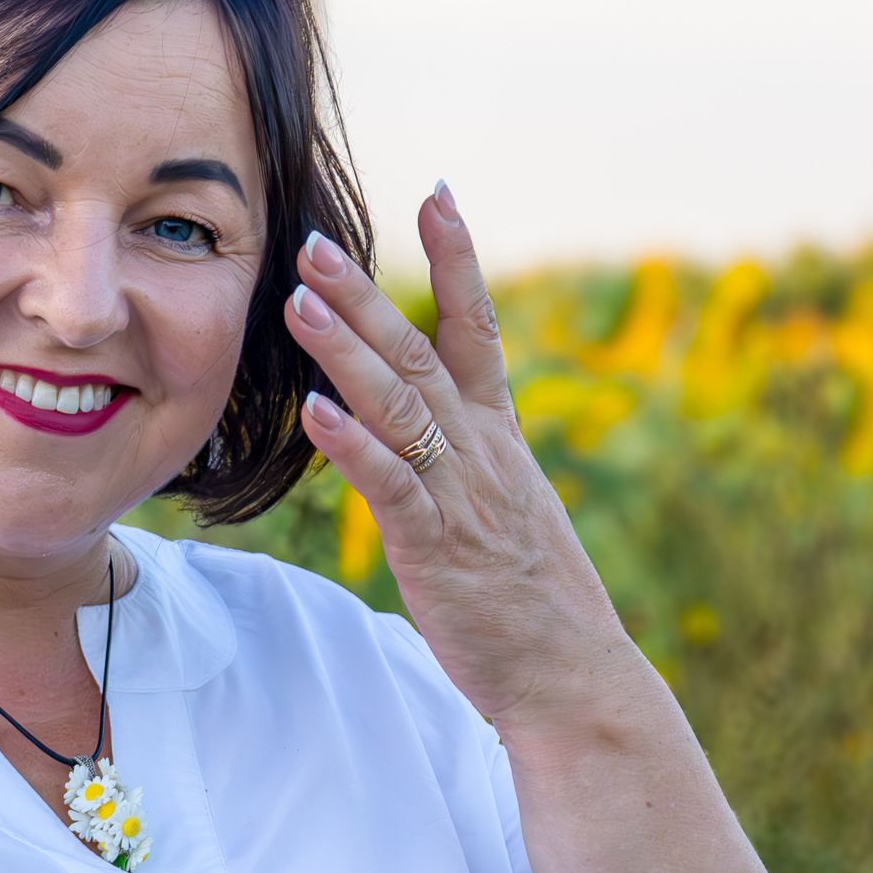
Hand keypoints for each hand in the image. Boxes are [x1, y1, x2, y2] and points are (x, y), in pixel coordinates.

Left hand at [281, 184, 639, 739]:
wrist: (572, 678)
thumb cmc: (529, 603)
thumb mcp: (500, 511)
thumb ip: (463, 463)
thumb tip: (425, 433)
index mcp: (499, 438)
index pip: (480, 329)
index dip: (459, 260)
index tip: (439, 194)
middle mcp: (483, 452)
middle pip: (421, 353)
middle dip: (368, 294)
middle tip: (318, 239)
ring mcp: (462, 495)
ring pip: (400, 406)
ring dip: (348, 351)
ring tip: (300, 301)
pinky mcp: (438, 546)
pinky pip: (393, 485)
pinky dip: (354, 445)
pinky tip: (315, 411)